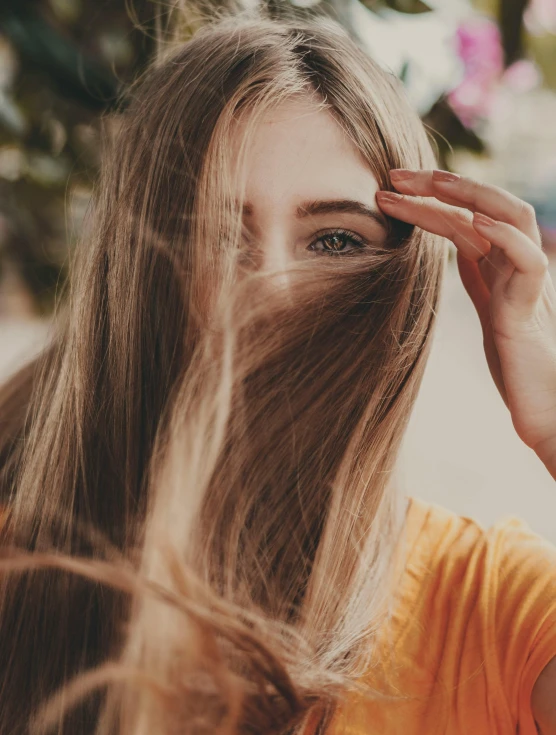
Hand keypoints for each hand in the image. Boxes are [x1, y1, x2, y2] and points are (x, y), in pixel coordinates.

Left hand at [376, 169, 555, 474]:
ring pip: (511, 219)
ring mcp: (529, 283)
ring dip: (471, 195)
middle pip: (486, 206)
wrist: (547, 408)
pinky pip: (528, 261)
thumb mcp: (491, 311)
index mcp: (503, 265)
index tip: (389, 189)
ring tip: (433, 183)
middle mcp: (518, 265)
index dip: (430, 199)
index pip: (466, 216)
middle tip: (393, 175)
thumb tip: (458, 250)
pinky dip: (505, 238)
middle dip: (441, 186)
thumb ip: (480, 278)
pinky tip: (476, 223)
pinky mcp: (531, 310)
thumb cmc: (519, 363)